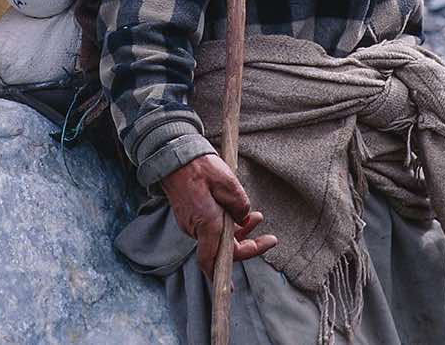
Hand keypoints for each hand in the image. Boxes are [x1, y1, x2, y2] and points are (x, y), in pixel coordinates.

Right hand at [161, 154, 276, 279]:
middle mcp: (196, 227)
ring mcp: (191, 221)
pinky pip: (210, 227)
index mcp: (206, 223)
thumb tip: (244, 217)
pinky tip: (238, 211)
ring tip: (258, 217)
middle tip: (270, 239)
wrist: (174, 154)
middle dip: (247, 245)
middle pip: (222, 249)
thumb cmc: (200, 167)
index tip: (235, 289)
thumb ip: (240, 204)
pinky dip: (226, 224)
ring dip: (239, 232)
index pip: (214, 260)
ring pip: (217, 237)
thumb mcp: (228, 182)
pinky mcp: (190, 214)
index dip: (225, 276)